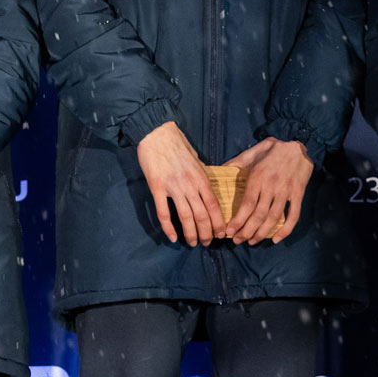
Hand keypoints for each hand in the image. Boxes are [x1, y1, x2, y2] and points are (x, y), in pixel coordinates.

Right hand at [136, 121, 226, 245]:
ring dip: (191, 233)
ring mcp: (173, 187)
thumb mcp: (196, 159)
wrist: (156, 133)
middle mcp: (190, 185)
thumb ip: (200, 175)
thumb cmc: (177, 143)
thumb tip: (204, 188)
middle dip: (206, 233)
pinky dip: (168, 227)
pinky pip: (163, 212)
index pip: (214, 206)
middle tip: (207, 243)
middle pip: (202, 215)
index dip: (218, 223)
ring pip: (186, 217)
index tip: (221, 234)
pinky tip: (172, 237)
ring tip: (192, 243)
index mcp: (201, 178)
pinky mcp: (157, 187)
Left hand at [224, 138, 312, 244]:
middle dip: (247, 231)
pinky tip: (276, 239)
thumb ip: (236, 162)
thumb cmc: (273, 149)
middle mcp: (271, 186)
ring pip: (274, 218)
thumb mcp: (252, 152)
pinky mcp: (298, 194)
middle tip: (237, 241)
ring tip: (252, 241)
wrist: (299, 145)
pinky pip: (293, 215)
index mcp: (258, 177)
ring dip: (262, 233)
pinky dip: (286, 230)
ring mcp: (286, 191)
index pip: (247, 204)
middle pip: (259, 215)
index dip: (238, 220)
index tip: (229, 231)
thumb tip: (219, 168)